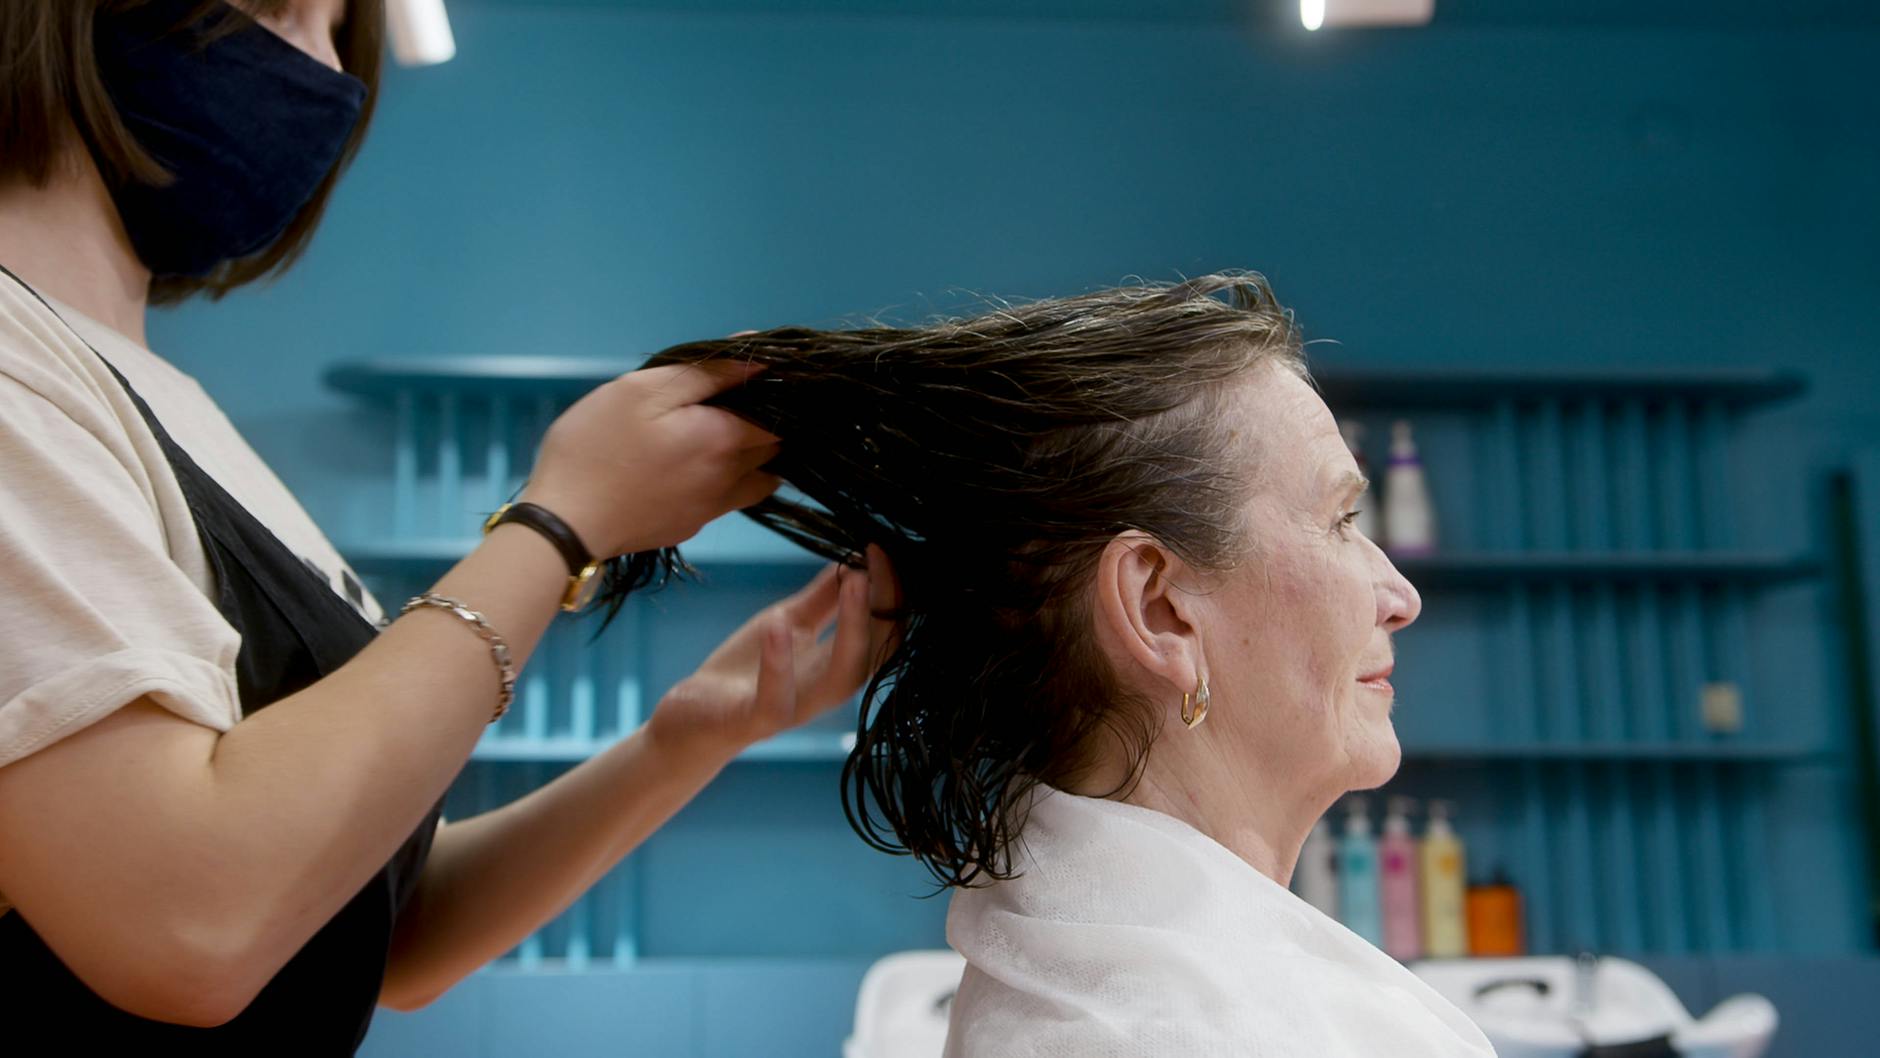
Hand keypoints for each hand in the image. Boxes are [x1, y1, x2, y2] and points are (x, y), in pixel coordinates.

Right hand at [520, 361, 780, 557]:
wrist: (565, 524)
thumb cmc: (598, 446)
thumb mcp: (644, 390)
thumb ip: (708, 373)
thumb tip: (761, 358)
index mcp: (724, 439)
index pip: (779, 416)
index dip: (774, 395)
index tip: (750, 380)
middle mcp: (731, 478)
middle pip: (773, 449)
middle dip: (764, 424)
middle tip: (729, 403)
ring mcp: (711, 509)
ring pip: (757, 479)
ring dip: (751, 457)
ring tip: (716, 435)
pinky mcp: (690, 526)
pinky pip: (727, 499)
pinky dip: (726, 480)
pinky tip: (693, 467)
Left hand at [647, 546, 901, 763]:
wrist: (692, 718)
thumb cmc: (744, 671)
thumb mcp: (787, 623)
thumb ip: (822, 599)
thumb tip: (856, 559)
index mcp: (837, 665)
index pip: (882, 629)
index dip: (889, 591)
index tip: (882, 547)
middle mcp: (826, 689)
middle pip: (875, 651)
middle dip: (885, 604)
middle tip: (878, 557)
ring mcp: (794, 708)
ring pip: (840, 678)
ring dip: (852, 627)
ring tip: (854, 580)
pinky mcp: (755, 721)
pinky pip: (775, 699)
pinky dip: (780, 664)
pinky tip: (779, 625)